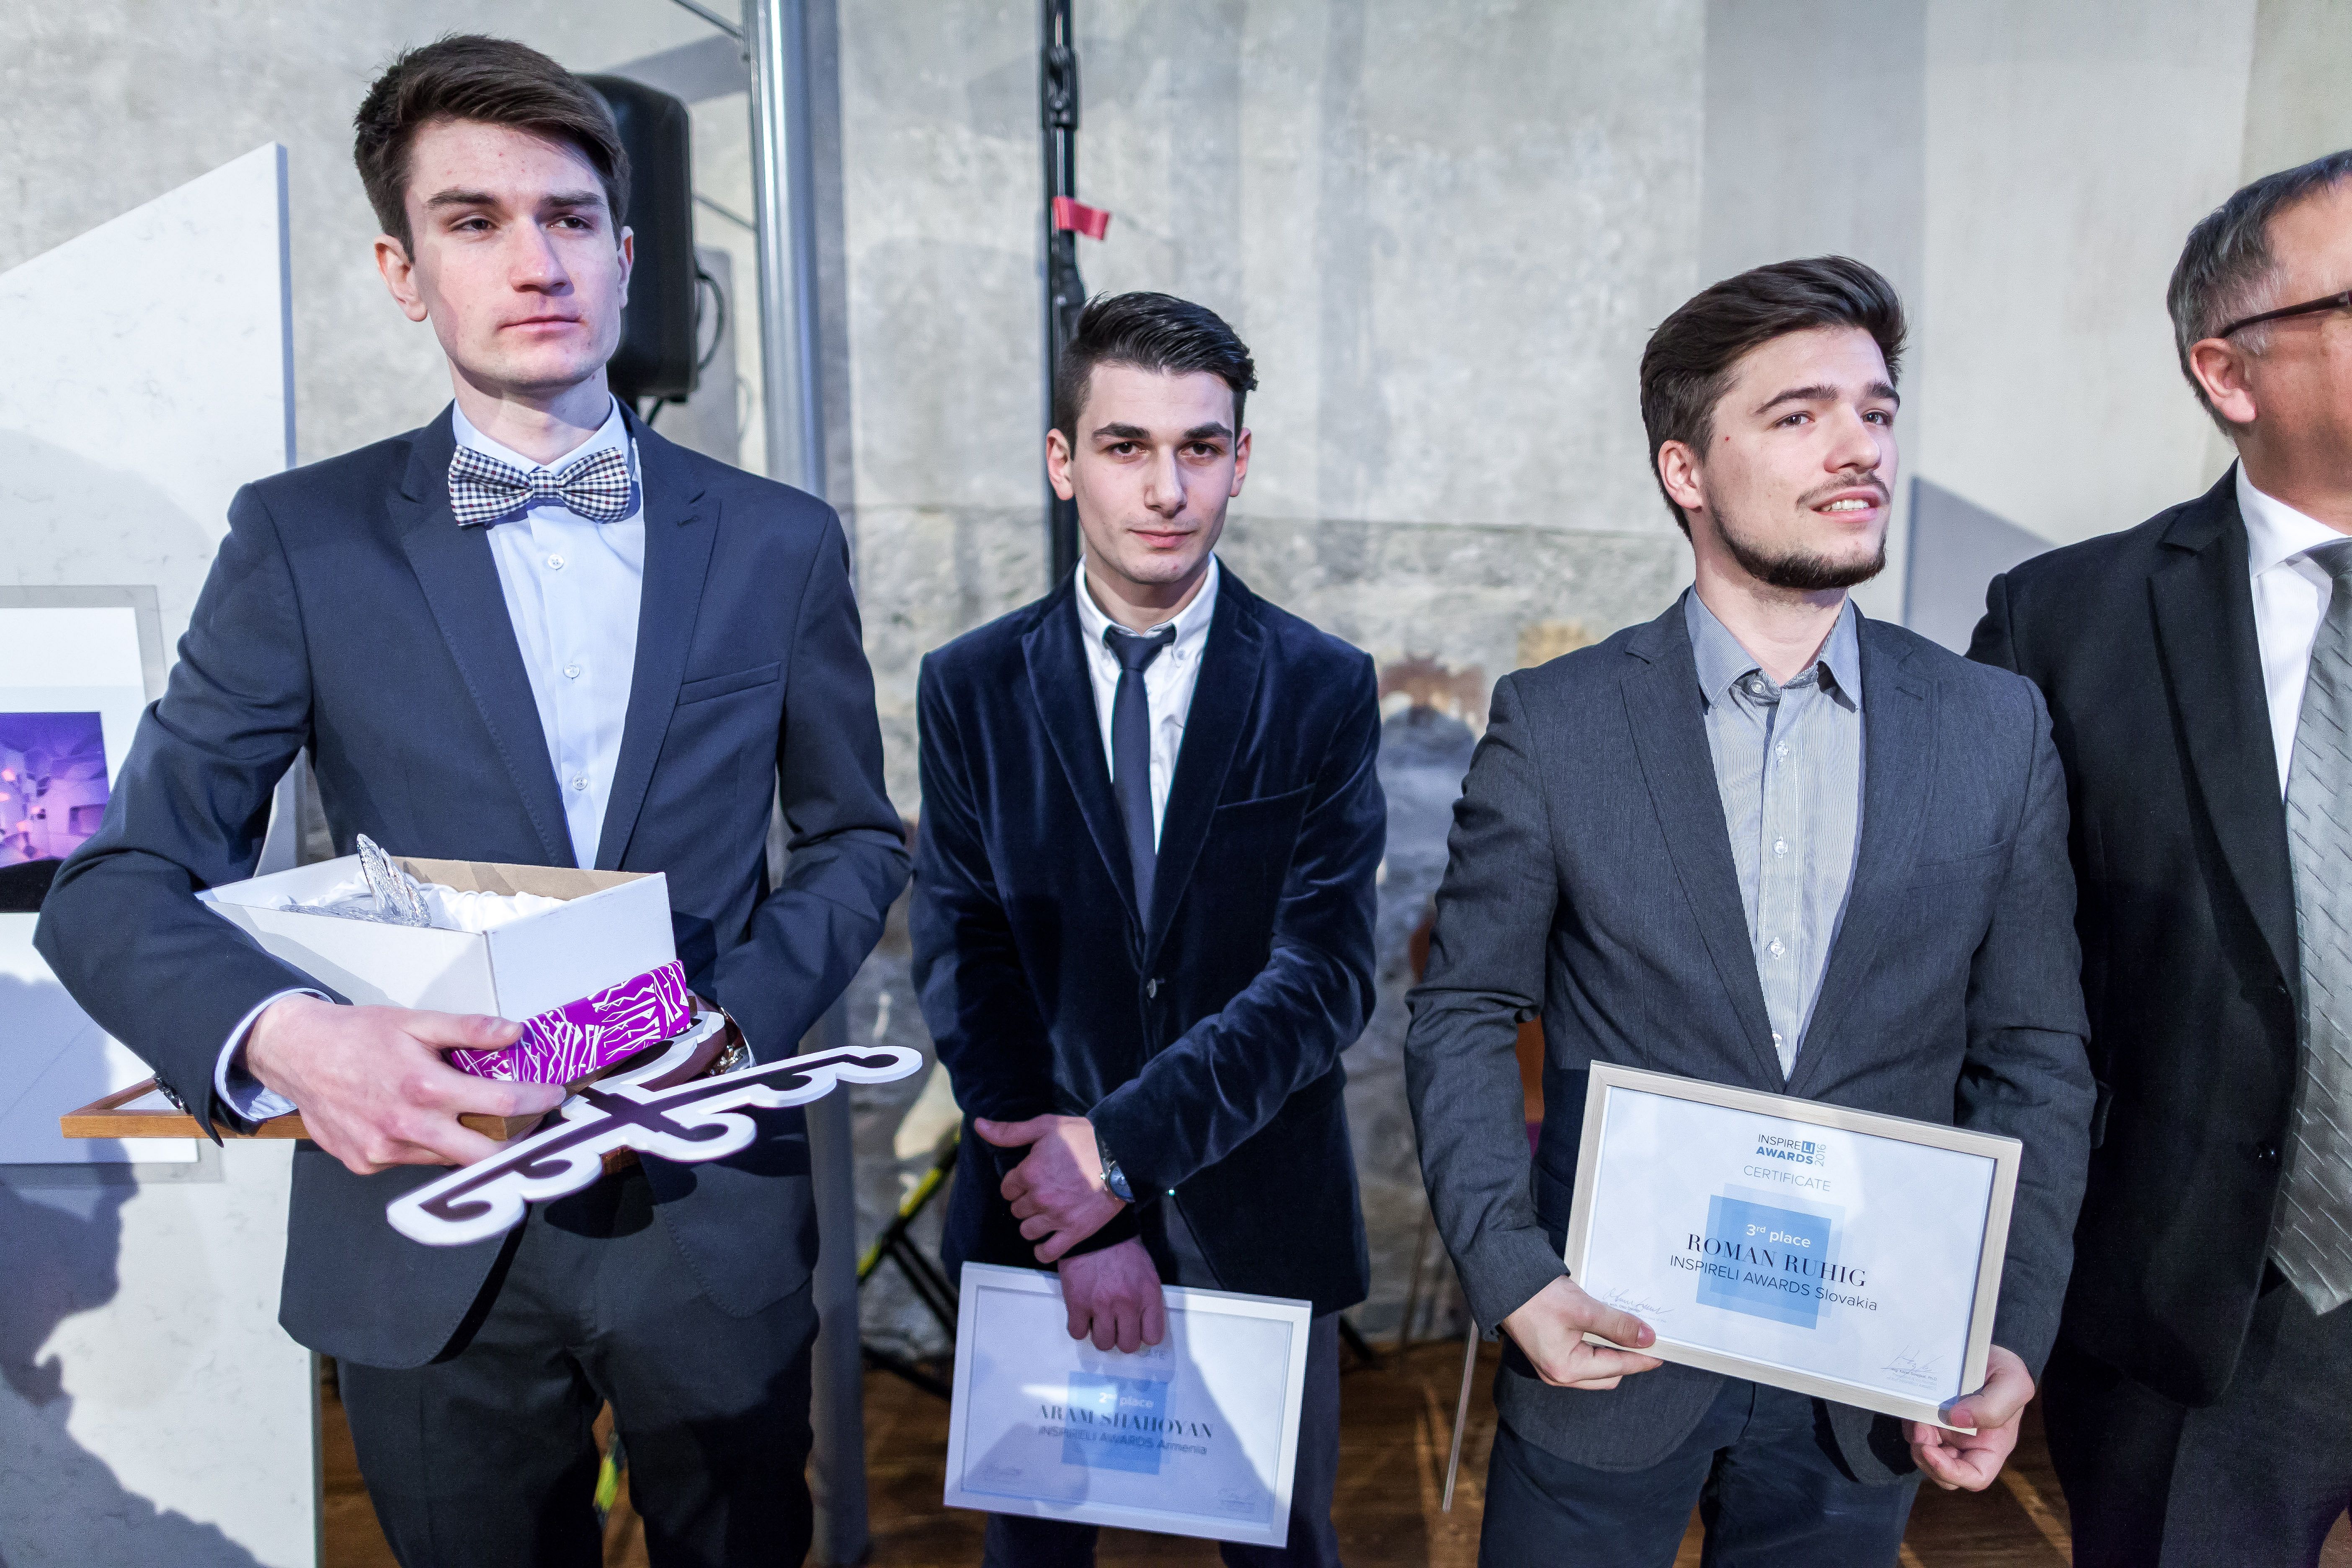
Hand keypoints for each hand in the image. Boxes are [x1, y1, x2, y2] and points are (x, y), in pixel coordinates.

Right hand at [245, 994, 564, 1174]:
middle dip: (515, 1143)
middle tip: (530, 1125)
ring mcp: (384, 1152)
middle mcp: (406, 1128)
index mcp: (425, 1088)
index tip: (554, 1097)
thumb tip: (515, 1032)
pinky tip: (419, 1123)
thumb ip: (469, 1029)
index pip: (502, 1105)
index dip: (537, 1102)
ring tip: (474, 1119)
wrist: (296, 1054)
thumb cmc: (357, 1035)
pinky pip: (411, 1161)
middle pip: (483, 1155)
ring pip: (446, 1160)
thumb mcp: (416, 1021)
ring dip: (467, 1144)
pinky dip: (426, 1146)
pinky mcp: (365, 1164)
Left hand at [972, 1113, 1124, 1262]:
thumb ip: (1009, 1131)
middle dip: (1025, 1202)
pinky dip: (1043, 1250)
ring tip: (1046, 1214)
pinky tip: (1047, 1241)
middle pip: (1017, 1210)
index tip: (1029, 1179)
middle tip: (1042, 1194)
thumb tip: (979, 1125)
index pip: (1007, 1188)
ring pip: (1028, 1231)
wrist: (1122, 1155)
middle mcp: (1039, 1197)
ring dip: (1033, 1224)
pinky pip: (1048, 1252)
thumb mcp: (1045, 1126)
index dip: (1017, 1183)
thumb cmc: (1085, 1137)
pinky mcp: (1074, 1232)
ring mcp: (1056, 1217)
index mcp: (1029, 1172)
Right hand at [1057, 1237, 1167, 1352]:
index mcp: (1148, 1295)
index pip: (1152, 1336)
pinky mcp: (1078, 1303)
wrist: (1096, 1230)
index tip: (1136, 1329)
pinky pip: (1078, 1332)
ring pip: (1103, 1343)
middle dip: (1121, 1337)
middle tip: (1116, 1325)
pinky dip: (1079, 1326)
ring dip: (1100, 1334)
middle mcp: (1127, 1303)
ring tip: (1099, 1318)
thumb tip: (1143, 1324)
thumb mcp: (1147, 1274)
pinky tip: (1083, 1314)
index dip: (1142, 1335)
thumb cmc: (1122, 1249)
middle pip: (1127, 1345)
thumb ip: (1147, 1300)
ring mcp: (1101, 1305)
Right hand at [1499, 1276, 1663, 1389]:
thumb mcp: (1584, 1309)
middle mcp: (1557, 1374)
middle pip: (1607, 1375)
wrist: (1503, 1281)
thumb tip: (1648, 1338)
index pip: (1616, 1367)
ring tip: (1628, 1334)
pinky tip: (1606, 1331)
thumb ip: (1617, 1325)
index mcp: (1565, 1369)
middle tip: (1647, 1340)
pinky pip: (1582, 1358)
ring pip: (1595, 1368)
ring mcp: (1551, 1365)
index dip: (1642, 1359)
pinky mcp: (1548, 1352)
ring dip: (1613, 1354)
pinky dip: (1598, 1347)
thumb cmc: (1538, 1296)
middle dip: (1628, 1360)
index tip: (1663, 1351)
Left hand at [1904, 1344, 2033, 1490]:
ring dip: (1915, 1439)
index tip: (1930, 1451)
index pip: (1975, 1477)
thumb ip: (1993, 1406)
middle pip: (1942, 1472)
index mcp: (1992, 1446)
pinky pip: (1913, 1432)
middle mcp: (1968, 1445)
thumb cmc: (2005, 1370)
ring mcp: (1947, 1433)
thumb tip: (1958, 1421)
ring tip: (1917, 1414)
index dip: (1951, 1473)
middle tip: (1920, 1428)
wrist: (1983, 1349)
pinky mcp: (1930, 1418)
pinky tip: (1913, 1406)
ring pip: (1924, 1453)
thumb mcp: (2013, 1383)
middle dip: (1925, 1456)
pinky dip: (1909, 1424)